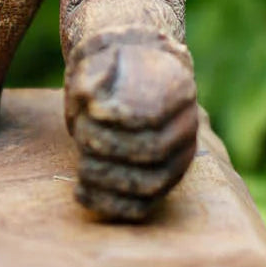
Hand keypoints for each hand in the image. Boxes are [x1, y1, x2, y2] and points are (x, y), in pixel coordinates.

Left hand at [65, 31, 197, 221]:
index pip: (153, 114)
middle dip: (109, 149)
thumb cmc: (107, 69)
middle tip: (81, 137)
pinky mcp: (162, 181)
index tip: (91, 110)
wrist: (130, 76)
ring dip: (107, 180)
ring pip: (152, 183)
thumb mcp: (98, 61)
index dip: (120, 118)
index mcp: (175, 85)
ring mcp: (179, 156)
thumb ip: (92, 78)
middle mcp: (185, 124)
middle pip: (154, 151)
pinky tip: (81, 194)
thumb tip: (88, 99)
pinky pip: (144, 205)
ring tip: (80, 169)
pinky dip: (110, 205)